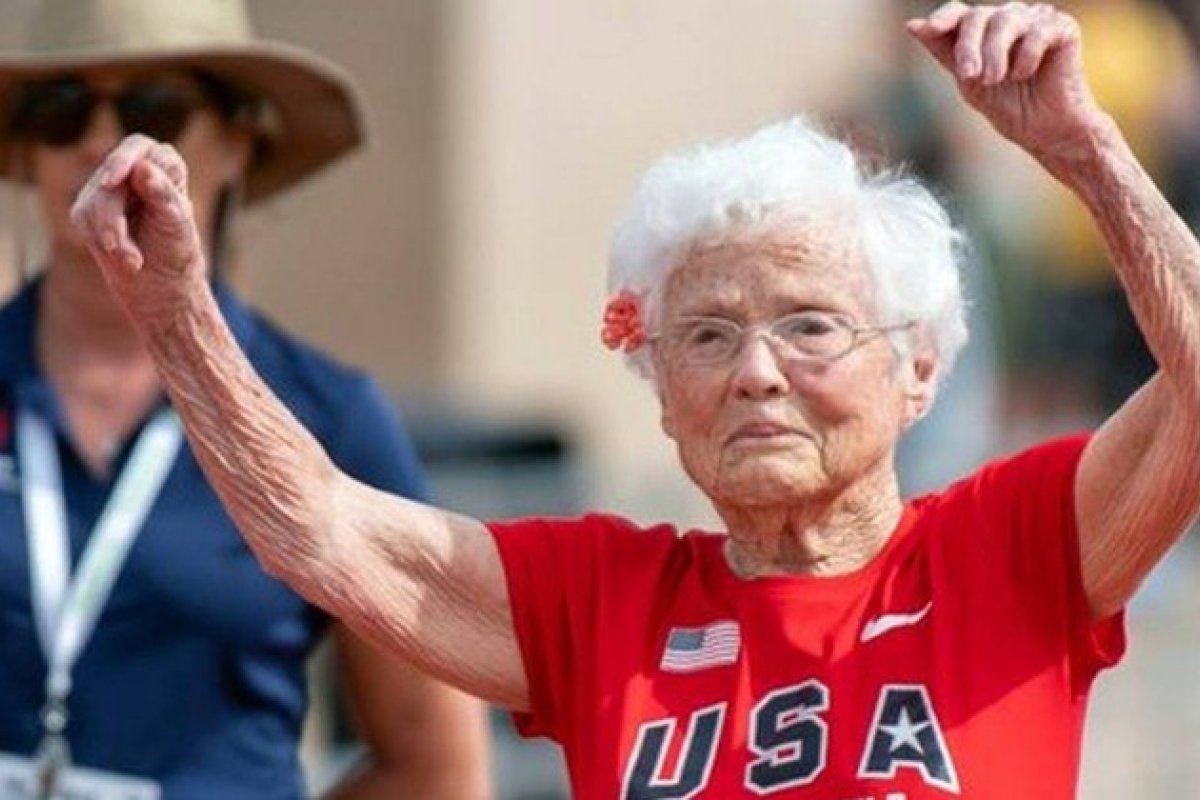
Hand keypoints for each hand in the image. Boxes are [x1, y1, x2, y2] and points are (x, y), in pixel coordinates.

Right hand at [70, 134, 208, 331]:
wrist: (162, 285)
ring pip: (93, 199)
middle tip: (117, 246)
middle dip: (112, 215)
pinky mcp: (88, 209)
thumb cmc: (177, 250)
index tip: (112, 181)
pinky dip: (99, 240)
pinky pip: (82, 217)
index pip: (139, 148)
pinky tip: (122, 257)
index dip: (124, 161)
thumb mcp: (176, 224)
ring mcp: (108, 188)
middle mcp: (134, 171)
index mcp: (164, 165)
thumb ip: (162, 194)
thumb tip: (143, 168)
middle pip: (110, 178)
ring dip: (109, 234)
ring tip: (132, 260)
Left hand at [907, 2, 1104, 162]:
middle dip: (968, 46)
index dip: (943, 18)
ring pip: (1006, 19)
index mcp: (983, 30)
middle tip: (970, 75)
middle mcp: (1008, 18)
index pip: (958, 13)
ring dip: (995, 53)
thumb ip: (943, 52)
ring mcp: (1036, 19)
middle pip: (978, 16)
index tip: (929, 30)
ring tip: (996, 79)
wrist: (1045, 131)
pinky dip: (1026, 58)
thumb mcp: (968, 81)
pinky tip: (1028, 74)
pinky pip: (1037, 32)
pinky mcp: (1063, 27)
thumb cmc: (1008, 106)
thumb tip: (912, 25)